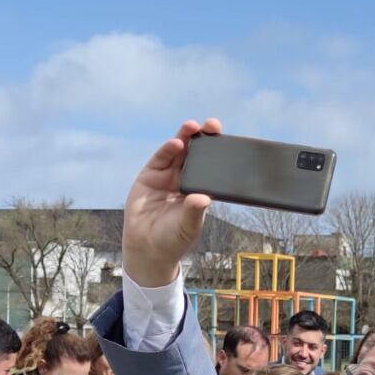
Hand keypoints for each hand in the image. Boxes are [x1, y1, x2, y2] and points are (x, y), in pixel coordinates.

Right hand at [123, 118, 221, 287]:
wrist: (148, 249)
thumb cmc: (173, 239)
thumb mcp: (188, 226)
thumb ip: (194, 211)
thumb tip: (203, 198)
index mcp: (199, 189)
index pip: (211, 167)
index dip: (217, 152)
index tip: (226, 141)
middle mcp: (184, 179)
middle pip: (195, 153)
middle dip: (203, 138)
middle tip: (212, 125)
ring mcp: (166, 176)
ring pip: (178, 151)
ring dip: (185, 137)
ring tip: (193, 127)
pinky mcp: (149, 176)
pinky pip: (160, 159)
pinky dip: (168, 150)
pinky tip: (177, 143)